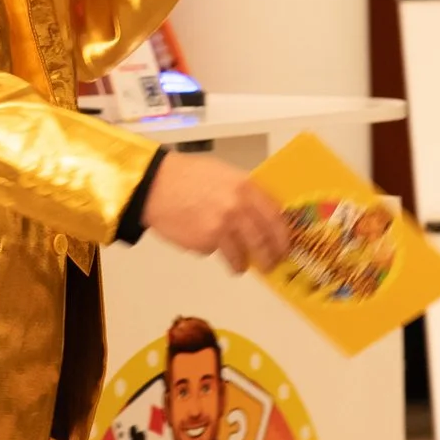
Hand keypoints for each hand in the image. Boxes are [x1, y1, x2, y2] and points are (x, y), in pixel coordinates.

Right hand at [144, 152, 286, 273]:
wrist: (155, 185)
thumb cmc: (187, 175)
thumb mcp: (223, 174)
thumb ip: (244, 193)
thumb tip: (261, 215)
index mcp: (246, 188)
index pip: (276, 217)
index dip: (283, 235)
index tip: (284, 244)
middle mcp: (237, 208)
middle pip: (264, 241)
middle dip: (269, 257)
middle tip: (270, 264)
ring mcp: (221, 227)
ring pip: (242, 255)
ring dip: (243, 264)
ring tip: (239, 265)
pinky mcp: (204, 242)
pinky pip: (216, 252)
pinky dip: (214, 251)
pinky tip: (204, 240)